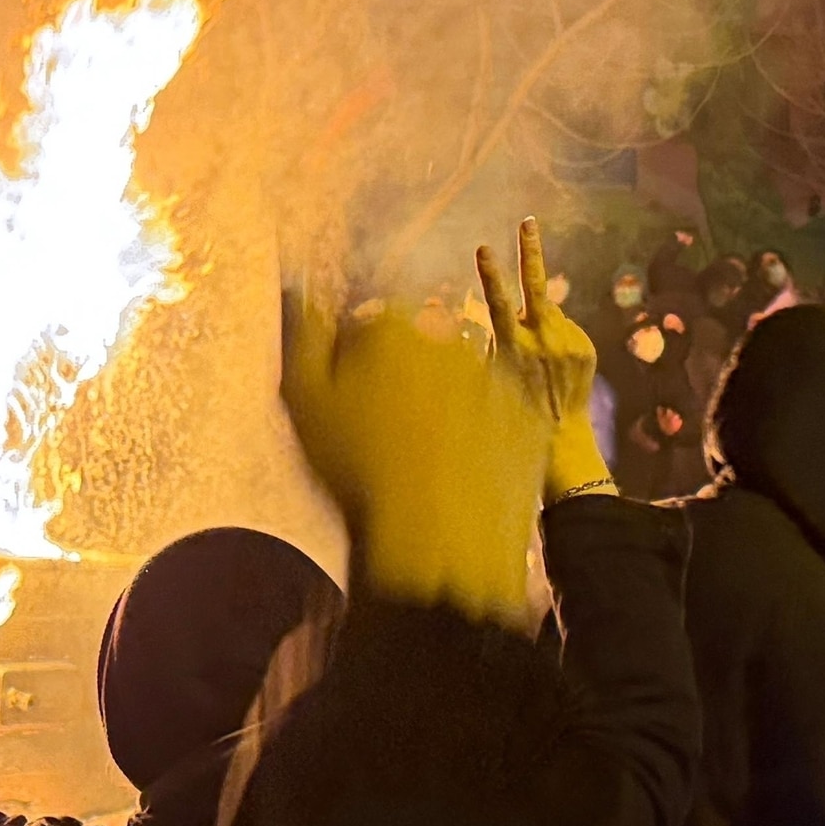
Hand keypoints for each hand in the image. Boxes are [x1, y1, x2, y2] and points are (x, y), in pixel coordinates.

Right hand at [284, 292, 543, 627]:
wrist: (436, 537)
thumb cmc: (360, 469)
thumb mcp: (304, 400)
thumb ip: (304, 334)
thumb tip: (300, 289)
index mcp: (393, 327)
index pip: (368, 324)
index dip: (354, 360)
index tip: (347, 400)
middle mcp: (450, 338)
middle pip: (417, 346)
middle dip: (401, 376)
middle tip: (383, 430)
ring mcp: (493, 375)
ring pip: (457, 379)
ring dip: (439, 402)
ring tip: (421, 455)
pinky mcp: (525, 414)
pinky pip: (494, 413)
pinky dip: (478, 429)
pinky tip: (457, 465)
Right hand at [478, 218, 609, 502]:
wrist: (558, 434)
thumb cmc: (514, 406)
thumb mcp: (495, 373)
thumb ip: (503, 337)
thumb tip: (513, 309)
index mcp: (512, 346)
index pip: (498, 302)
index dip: (489, 274)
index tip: (483, 246)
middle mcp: (541, 340)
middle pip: (537, 285)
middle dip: (530, 251)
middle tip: (528, 221)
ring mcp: (568, 342)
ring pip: (551, 312)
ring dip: (541, 322)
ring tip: (539, 357)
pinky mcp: (586, 347)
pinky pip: (567, 329)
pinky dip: (558, 337)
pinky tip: (555, 365)